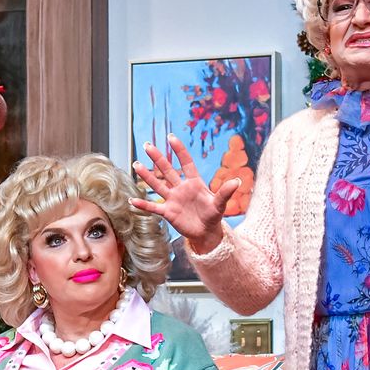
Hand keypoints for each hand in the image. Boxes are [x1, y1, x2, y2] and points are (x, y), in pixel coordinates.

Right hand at [131, 135, 235, 252]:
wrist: (206, 232)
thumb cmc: (213, 216)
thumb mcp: (220, 204)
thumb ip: (225, 193)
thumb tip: (238, 181)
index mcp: (194, 182)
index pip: (186, 163)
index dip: (179, 150)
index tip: (171, 137)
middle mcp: (181, 188)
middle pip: (167, 170)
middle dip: (157, 158)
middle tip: (147, 145)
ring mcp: (173, 199)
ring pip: (157, 184)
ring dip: (147, 175)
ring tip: (136, 164)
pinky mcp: (168, 212)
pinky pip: (153, 207)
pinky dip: (143, 205)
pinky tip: (132, 200)